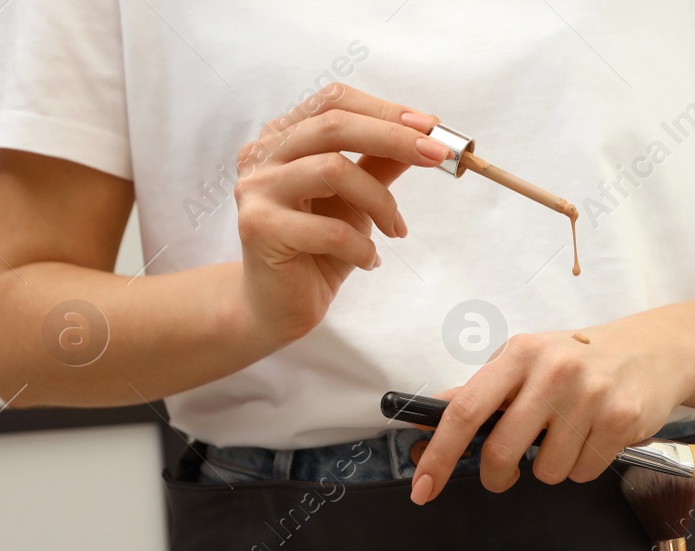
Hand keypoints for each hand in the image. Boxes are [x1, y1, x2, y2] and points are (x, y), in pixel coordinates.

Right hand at [233, 84, 449, 346]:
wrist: (281, 305)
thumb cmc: (318, 248)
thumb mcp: (357, 199)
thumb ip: (379, 163)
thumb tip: (424, 133)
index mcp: (284, 136)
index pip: (334, 101)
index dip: (384, 110)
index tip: (431, 126)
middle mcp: (263, 154)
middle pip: (334, 126)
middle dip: (393, 138)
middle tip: (437, 156)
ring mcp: (256, 189)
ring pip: (333, 170)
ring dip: (380, 201)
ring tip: (395, 229)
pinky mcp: (259, 228)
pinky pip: (330, 229)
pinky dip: (363, 246)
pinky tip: (369, 260)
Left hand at [409, 329, 693, 503]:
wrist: (655, 350)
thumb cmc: (581, 359)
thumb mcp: (529, 360)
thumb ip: (483, 391)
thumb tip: (429, 421)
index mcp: (519, 353)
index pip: (465, 410)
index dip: (439, 453)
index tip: (423, 486)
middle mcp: (552, 370)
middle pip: (501, 451)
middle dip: (497, 476)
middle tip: (504, 475)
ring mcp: (589, 395)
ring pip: (546, 470)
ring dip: (552, 467)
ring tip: (569, 438)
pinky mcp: (620, 419)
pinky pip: (582, 472)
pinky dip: (583, 466)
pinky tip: (595, 438)